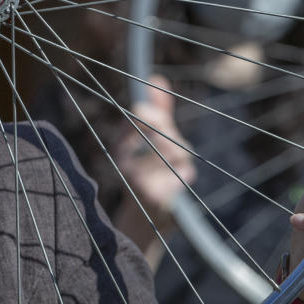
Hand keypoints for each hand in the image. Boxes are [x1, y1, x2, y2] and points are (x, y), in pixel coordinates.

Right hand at [115, 75, 193, 225]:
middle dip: (172, 135)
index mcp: (120, 145)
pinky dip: (183, 176)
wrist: (146, 224)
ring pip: (176, 151)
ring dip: (183, 157)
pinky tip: (176, 183)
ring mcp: (136, 178)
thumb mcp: (152, 141)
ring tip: (177, 169)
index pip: (139, 114)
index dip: (156, 113)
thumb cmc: (151, 177)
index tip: (161, 116)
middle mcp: (123, 160)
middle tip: (174, 145)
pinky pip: (180, 173)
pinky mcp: (153, 195)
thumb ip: (157, 111)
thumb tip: (156, 78)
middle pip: (160, 129)